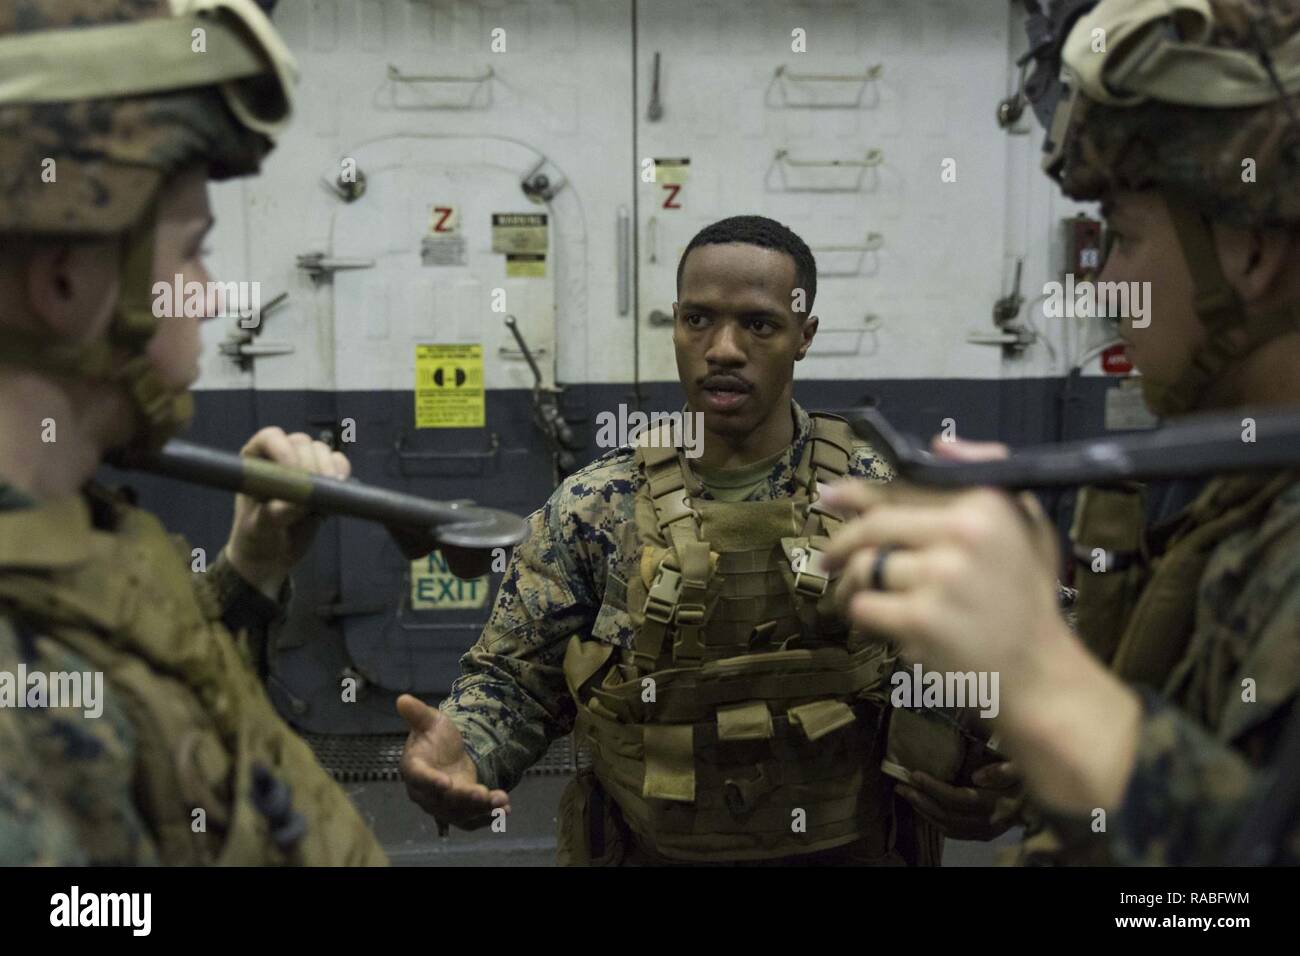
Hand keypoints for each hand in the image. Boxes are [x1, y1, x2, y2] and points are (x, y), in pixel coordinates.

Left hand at [224, 427, 349, 598]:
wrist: (273, 556)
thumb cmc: (256, 538)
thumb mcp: (258, 528)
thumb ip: (273, 513)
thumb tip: (299, 502)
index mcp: (255, 462)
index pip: (270, 438)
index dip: (284, 450)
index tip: (295, 472)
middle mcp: (279, 457)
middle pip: (301, 443)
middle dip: (311, 464)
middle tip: (316, 490)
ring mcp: (303, 466)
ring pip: (322, 451)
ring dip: (329, 469)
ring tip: (327, 494)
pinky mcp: (324, 478)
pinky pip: (339, 463)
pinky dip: (342, 473)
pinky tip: (337, 491)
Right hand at [397, 694, 510, 830]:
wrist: (446, 754)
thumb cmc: (433, 737)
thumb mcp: (429, 721)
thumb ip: (418, 714)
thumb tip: (401, 699)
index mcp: (414, 770)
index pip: (419, 778)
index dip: (430, 782)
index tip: (445, 783)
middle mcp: (426, 793)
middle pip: (443, 801)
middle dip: (464, 799)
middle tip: (482, 794)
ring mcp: (443, 805)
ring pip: (460, 813)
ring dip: (481, 810)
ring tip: (501, 801)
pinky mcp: (460, 811)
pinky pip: (473, 818)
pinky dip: (489, 817)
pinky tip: (505, 809)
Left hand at [820, 477, 1062, 685]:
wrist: (1040, 674)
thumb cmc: (1027, 601)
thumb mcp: (1026, 526)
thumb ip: (986, 476)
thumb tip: (938, 443)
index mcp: (984, 504)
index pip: (903, 489)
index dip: (857, 493)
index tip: (830, 497)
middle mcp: (963, 533)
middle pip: (874, 526)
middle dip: (840, 543)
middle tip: (827, 560)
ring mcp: (941, 577)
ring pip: (865, 568)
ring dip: (850, 586)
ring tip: (854, 598)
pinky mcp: (921, 620)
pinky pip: (865, 607)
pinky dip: (862, 617)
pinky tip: (875, 625)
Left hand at [896, 762, 1023, 840]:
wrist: (1046, 802)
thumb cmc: (1031, 777)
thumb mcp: (1023, 766)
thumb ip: (1003, 771)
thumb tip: (976, 777)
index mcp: (998, 804)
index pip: (958, 799)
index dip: (934, 788)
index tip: (914, 774)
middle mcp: (989, 823)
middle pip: (948, 815)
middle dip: (921, 800)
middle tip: (901, 785)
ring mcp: (986, 832)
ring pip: (948, 827)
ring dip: (924, 811)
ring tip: (907, 795)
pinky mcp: (984, 835)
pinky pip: (955, 833)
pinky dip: (936, 822)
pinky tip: (924, 810)